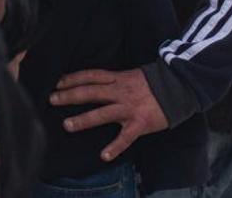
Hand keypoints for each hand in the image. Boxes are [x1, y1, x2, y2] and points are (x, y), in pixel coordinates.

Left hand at [49, 68, 167, 162]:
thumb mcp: (132, 74)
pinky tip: (104, 156)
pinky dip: (114, 147)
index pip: (91, 76)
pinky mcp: (140, 124)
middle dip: (70, 95)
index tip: (58, 81)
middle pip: (90, 92)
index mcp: (118, 79)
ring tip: (67, 125)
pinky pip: (125, 137)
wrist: (179, 87)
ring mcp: (129, 108)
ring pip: (102, 113)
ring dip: (84, 119)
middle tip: (52, 99)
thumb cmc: (154, 82)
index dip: (73, 78)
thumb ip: (115, 80)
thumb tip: (97, 82)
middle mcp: (120, 92)